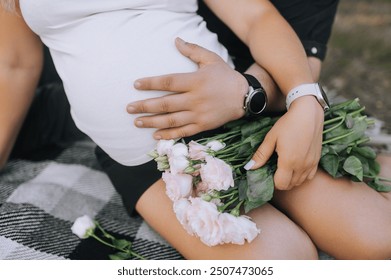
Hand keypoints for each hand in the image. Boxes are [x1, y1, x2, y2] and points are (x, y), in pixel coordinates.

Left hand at [127, 37, 246, 139]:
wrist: (244, 97)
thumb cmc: (225, 76)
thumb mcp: (211, 59)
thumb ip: (192, 50)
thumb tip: (176, 40)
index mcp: (195, 81)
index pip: (168, 82)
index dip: (150, 83)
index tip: (135, 84)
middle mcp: (195, 99)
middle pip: (165, 104)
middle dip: (144, 107)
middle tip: (129, 108)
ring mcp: (198, 115)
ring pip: (171, 120)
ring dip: (152, 122)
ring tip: (137, 122)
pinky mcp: (203, 126)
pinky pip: (183, 132)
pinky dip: (168, 135)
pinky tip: (155, 135)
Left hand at [244, 96, 323, 189]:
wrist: (308, 113)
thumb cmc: (288, 124)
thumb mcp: (271, 138)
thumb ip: (261, 155)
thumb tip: (249, 168)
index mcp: (289, 161)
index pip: (281, 184)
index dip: (273, 182)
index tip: (269, 173)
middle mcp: (302, 166)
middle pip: (290, 185)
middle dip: (281, 181)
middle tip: (275, 170)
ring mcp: (311, 164)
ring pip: (300, 182)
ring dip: (291, 179)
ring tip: (284, 167)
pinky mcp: (317, 160)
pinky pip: (309, 176)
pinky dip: (302, 175)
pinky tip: (296, 166)